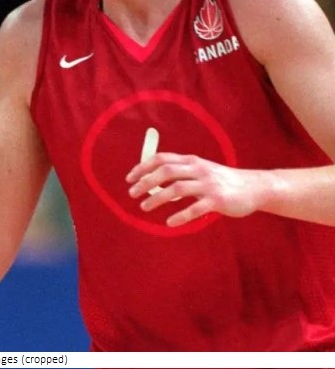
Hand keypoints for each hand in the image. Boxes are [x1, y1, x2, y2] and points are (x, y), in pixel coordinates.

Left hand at [126, 153, 267, 227]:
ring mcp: (208, 184)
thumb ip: (180, 173)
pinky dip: (180, 215)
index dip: (143, 167)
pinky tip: (169, 222)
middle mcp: (198, 169)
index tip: (130, 178)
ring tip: (144, 208)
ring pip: (177, 189)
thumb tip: (153, 182)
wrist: (253, 187)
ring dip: (157, 198)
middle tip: (132, 194)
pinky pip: (195, 208)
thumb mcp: (201, 170)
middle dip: (146, 182)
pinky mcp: (217, 200)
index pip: (162, 159)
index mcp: (192, 161)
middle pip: (166, 172)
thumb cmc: (221, 180)